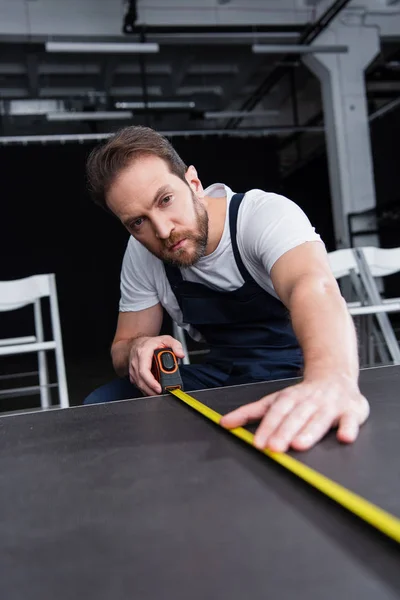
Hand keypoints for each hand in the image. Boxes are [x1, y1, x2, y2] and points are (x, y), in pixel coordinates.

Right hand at [128, 335, 184, 395]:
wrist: (137, 344)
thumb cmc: (150, 343)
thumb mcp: (166, 339)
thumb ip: (175, 345)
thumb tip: (181, 354)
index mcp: (143, 353)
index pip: (144, 370)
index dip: (151, 382)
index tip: (159, 388)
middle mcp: (135, 362)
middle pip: (141, 381)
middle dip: (151, 390)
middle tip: (161, 393)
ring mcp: (132, 369)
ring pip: (139, 384)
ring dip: (148, 391)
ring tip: (159, 394)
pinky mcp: (132, 375)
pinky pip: (138, 385)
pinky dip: (145, 389)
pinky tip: (152, 390)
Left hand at [220, 375, 369, 451]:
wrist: (335, 375)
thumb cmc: (302, 395)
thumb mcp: (274, 400)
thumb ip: (250, 413)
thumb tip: (224, 423)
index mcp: (290, 398)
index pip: (277, 412)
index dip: (268, 426)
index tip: (259, 443)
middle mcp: (309, 400)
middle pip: (296, 416)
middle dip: (285, 431)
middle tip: (275, 447)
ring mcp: (331, 405)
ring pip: (319, 418)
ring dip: (310, 431)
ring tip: (300, 444)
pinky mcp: (352, 410)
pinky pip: (351, 419)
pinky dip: (349, 427)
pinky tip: (344, 437)